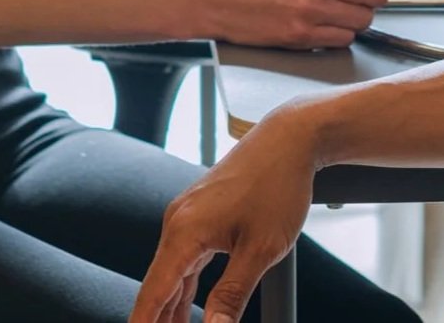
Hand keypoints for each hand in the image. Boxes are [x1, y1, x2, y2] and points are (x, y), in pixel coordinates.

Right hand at [132, 111, 318, 322]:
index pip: (154, 292)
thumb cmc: (277, 186)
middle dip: (158, 319)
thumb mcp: (260, 249)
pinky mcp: (201, 212)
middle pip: (158, 285)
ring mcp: (188, 215)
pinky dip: (184, 285)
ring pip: (172, 272)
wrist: (289, 139)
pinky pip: (186, 257)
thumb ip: (232, 294)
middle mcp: (177, 221)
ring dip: (171, 306)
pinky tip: (186, 308)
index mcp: (184, 231)